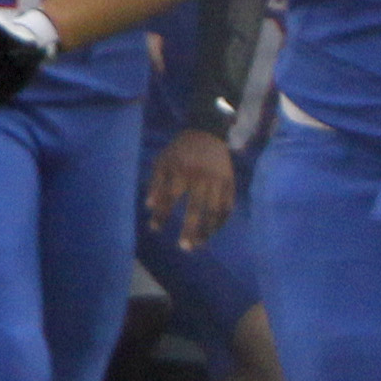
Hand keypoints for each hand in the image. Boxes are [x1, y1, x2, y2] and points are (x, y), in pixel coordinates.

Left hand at [146, 127, 237, 249]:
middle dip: (191, 230)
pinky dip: (221, 221)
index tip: (154, 229)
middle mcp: (202, 177)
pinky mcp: (230, 182)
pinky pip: (228, 206)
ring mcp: (219, 180)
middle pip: (197, 209)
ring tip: (199, 244)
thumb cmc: (181, 150)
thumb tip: (149, 207)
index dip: (162, 215)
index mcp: (183, 170)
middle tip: (185, 248)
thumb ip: (155, 183)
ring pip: (216, 211)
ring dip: (208, 230)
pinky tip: (213, 231)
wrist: (208, 133)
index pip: (170, 198)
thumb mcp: (163, 161)